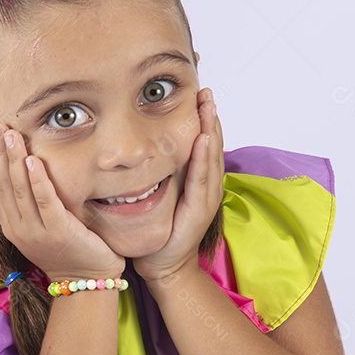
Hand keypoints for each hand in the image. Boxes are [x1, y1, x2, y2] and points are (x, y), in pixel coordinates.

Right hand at [0, 123, 124, 280]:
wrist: (86, 282)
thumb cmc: (66, 251)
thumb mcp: (37, 228)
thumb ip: (22, 208)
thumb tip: (2, 183)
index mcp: (11, 226)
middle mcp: (19, 229)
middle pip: (4, 184)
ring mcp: (36, 231)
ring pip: (20, 189)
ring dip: (14, 160)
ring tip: (10, 135)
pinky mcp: (59, 231)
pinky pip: (44, 201)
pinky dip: (37, 180)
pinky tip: (32, 160)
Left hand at [134, 88, 223, 283]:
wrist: (162, 264)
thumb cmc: (159, 230)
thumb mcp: (159, 193)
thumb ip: (159, 171)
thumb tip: (142, 145)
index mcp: (199, 180)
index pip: (204, 142)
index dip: (204, 118)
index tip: (200, 93)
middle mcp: (208, 185)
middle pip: (212, 144)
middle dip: (210, 116)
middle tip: (206, 90)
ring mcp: (207, 197)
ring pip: (211, 157)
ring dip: (210, 129)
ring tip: (208, 106)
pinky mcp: (200, 209)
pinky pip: (201, 179)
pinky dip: (203, 158)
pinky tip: (201, 140)